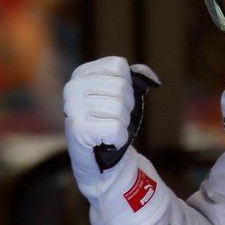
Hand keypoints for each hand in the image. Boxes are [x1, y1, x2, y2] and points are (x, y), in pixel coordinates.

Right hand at [63, 57, 158, 196]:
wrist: (98, 158)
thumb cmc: (110, 120)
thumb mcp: (121, 92)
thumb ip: (135, 77)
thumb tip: (152, 80)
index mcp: (82, 73)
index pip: (119, 66)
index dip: (127, 84)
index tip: (115, 98)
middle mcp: (73, 87)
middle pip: (122, 86)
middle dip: (126, 105)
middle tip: (112, 117)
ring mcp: (73, 108)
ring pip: (120, 107)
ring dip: (122, 122)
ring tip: (108, 128)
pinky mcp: (78, 129)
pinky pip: (116, 128)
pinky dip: (119, 137)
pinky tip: (107, 140)